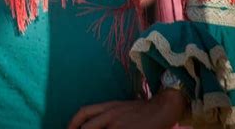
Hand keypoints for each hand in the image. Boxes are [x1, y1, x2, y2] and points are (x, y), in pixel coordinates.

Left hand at [67, 90, 187, 128]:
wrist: (162, 107)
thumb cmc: (142, 111)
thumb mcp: (121, 109)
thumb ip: (108, 115)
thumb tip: (97, 123)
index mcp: (108, 106)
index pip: (84, 113)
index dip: (72, 124)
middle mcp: (109, 114)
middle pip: (86, 127)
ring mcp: (117, 124)